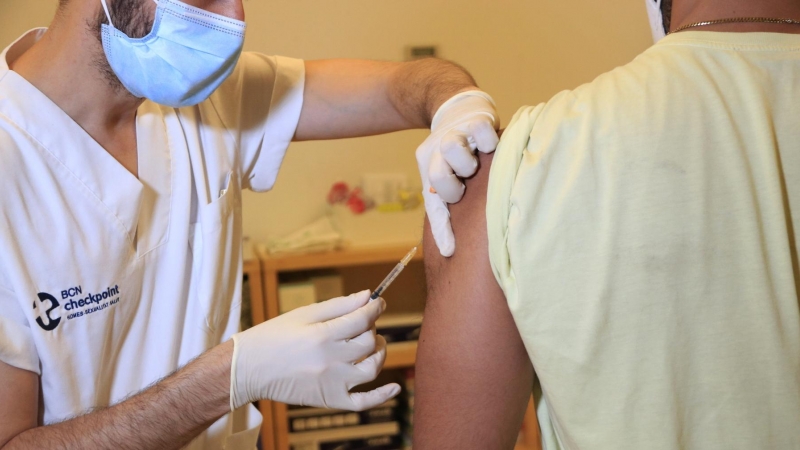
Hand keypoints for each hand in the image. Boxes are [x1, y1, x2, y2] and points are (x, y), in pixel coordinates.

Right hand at [230, 291, 399, 410]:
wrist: (248, 369)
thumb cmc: (274, 336)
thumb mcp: (304, 314)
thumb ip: (338, 305)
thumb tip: (367, 296)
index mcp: (322, 335)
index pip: (362, 319)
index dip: (375, 308)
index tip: (379, 302)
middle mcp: (330, 360)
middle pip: (368, 342)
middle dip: (372, 328)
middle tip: (363, 323)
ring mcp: (332, 383)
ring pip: (372, 368)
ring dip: (380, 353)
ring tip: (374, 345)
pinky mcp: (329, 400)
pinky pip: (362, 403)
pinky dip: (382, 396)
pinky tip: (396, 387)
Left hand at [416, 90, 499, 256]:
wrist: (454, 106)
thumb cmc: (452, 154)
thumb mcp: (441, 180)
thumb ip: (442, 213)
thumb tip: (447, 251)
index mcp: (430, 166)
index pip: (433, 199)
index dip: (443, 222)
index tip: (452, 246)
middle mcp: (439, 151)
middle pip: (438, 175)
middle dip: (456, 184)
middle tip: (466, 181)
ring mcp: (457, 133)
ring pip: (455, 151)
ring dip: (469, 162)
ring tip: (477, 161)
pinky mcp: (477, 119)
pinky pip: (483, 133)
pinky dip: (489, 142)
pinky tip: (491, 146)